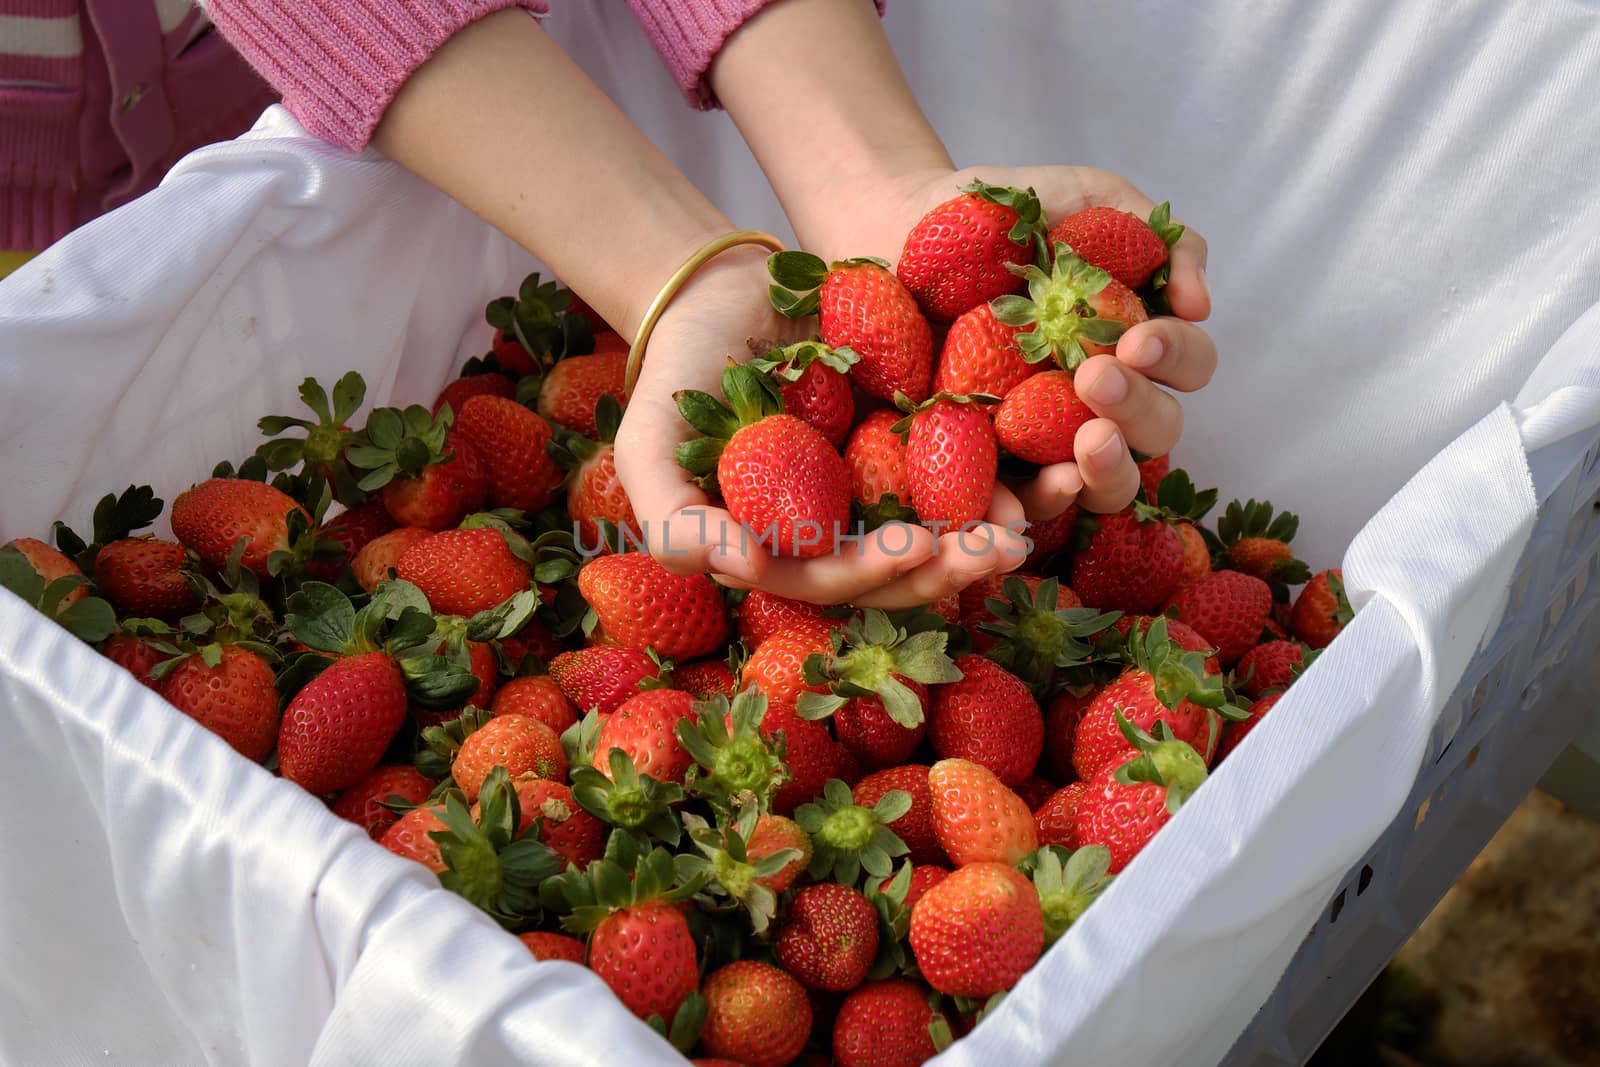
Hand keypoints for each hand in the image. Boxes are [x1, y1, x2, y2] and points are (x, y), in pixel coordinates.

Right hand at [612, 245, 1028, 607]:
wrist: (727, 286)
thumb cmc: (680, 371)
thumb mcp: (650, 443)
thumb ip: (674, 518)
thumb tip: (741, 571)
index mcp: (788, 549)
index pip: (837, 582)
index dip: (879, 575)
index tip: (921, 549)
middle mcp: (846, 529)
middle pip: (907, 566)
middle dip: (956, 563)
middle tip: (1002, 547)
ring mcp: (890, 484)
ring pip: (952, 522)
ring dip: (999, 523)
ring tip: (1043, 509)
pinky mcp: (927, 433)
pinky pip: (978, 456)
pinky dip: (1015, 461)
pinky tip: (1054, 449)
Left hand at [808, 164, 1215, 521]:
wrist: (897, 223)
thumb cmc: (1000, 215)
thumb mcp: (1090, 201)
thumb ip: (1159, 237)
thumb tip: (1200, 305)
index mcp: (1131, 344)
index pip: (1186, 367)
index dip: (1177, 358)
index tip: (1137, 338)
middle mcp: (1096, 400)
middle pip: (1154, 434)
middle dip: (1138, 412)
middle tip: (1097, 379)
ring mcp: (1040, 440)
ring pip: (1100, 487)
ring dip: (1104, 475)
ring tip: (1084, 449)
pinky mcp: (977, 465)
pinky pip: (1007, 507)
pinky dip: (1016, 516)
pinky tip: (1008, 516)